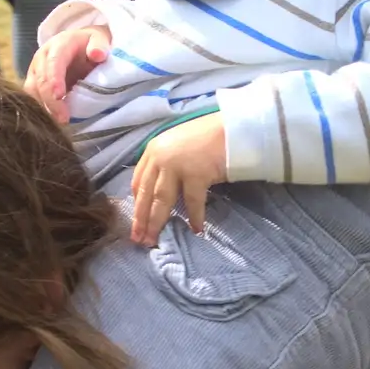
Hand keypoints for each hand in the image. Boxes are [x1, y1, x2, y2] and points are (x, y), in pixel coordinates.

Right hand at [24, 24, 109, 123]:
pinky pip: (32, 97)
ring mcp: (35, 70)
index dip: (55, 79)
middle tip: (64, 119)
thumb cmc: (90, 45)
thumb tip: (98, 54)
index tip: (60, 96)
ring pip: (32, 90)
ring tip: (59, 121)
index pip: (53, 62)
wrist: (78, 43)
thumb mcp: (99, 40)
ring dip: (44, 107)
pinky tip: (53, 120)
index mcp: (59, 45)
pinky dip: (41, 109)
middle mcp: (42, 57)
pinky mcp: (34, 82)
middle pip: (41, 80)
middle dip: (51, 101)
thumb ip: (99, 45)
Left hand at [130, 112, 226, 244]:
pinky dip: (194, 216)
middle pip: (147, 194)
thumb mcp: (177, 147)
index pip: (139, 182)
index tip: (136, 221)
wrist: (233, 128)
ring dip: (157, 222)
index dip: (137, 204)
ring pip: (162, 200)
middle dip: (141, 220)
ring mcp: (177, 165)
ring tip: (154, 241)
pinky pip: (192, 201)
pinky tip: (196, 229)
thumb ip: (164, 164)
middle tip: (138, 240)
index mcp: (153, 150)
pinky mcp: (195, 173)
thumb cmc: (208, 137)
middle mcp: (160, 157)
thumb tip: (159, 191)